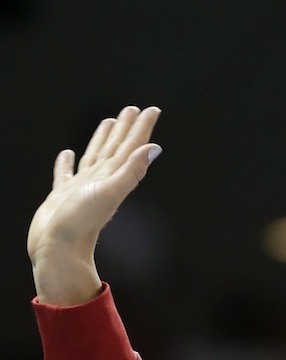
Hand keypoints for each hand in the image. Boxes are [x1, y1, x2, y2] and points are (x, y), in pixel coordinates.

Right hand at [28, 105, 161, 304]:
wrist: (57, 249)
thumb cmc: (81, 223)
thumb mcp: (109, 192)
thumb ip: (132, 171)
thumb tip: (154, 149)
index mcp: (111, 177)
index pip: (130, 148)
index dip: (141, 129)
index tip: (152, 111)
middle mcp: (98, 181)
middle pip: (115, 149)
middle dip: (124, 129)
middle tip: (132, 110)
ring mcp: (81, 188)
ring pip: (94, 157)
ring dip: (102, 140)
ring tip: (107, 123)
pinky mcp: (62, 196)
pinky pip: (66, 174)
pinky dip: (67, 164)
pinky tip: (68, 154)